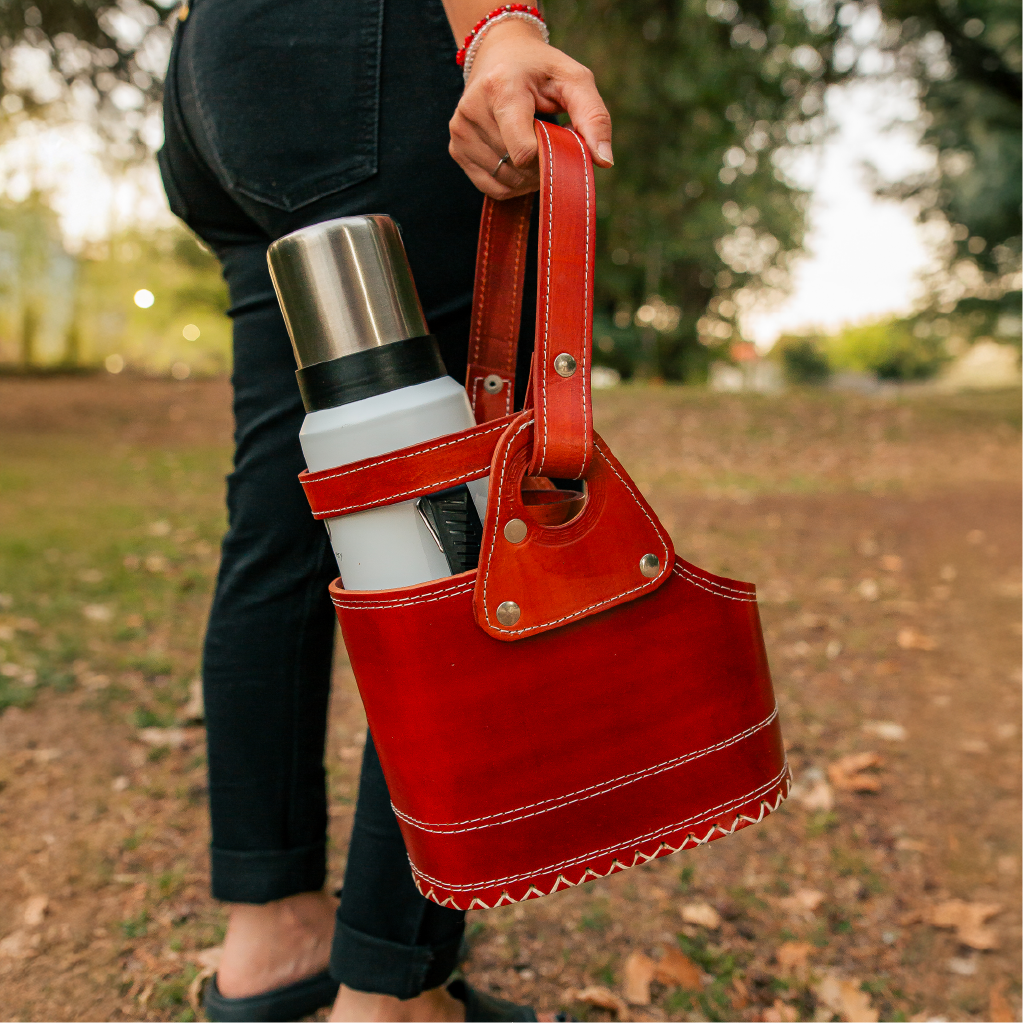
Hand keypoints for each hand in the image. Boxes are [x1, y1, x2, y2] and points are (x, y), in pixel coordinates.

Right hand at [448, 20, 612, 199]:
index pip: (524, 152)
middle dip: (540, 165)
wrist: (499, 53)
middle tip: (546, 139)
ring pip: (503, 182)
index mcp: (500, 89)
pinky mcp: (455, 148)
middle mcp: (472, 110)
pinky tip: (517, 158)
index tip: (557, 140)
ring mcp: (460, 132)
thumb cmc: (541, 69)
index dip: (548, 158)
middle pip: (516, 169)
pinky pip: (490, 187)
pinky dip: (510, 182)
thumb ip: (595, 118)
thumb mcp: (575, 80)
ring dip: (526, 177)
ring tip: (531, 145)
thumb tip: (604, 161)